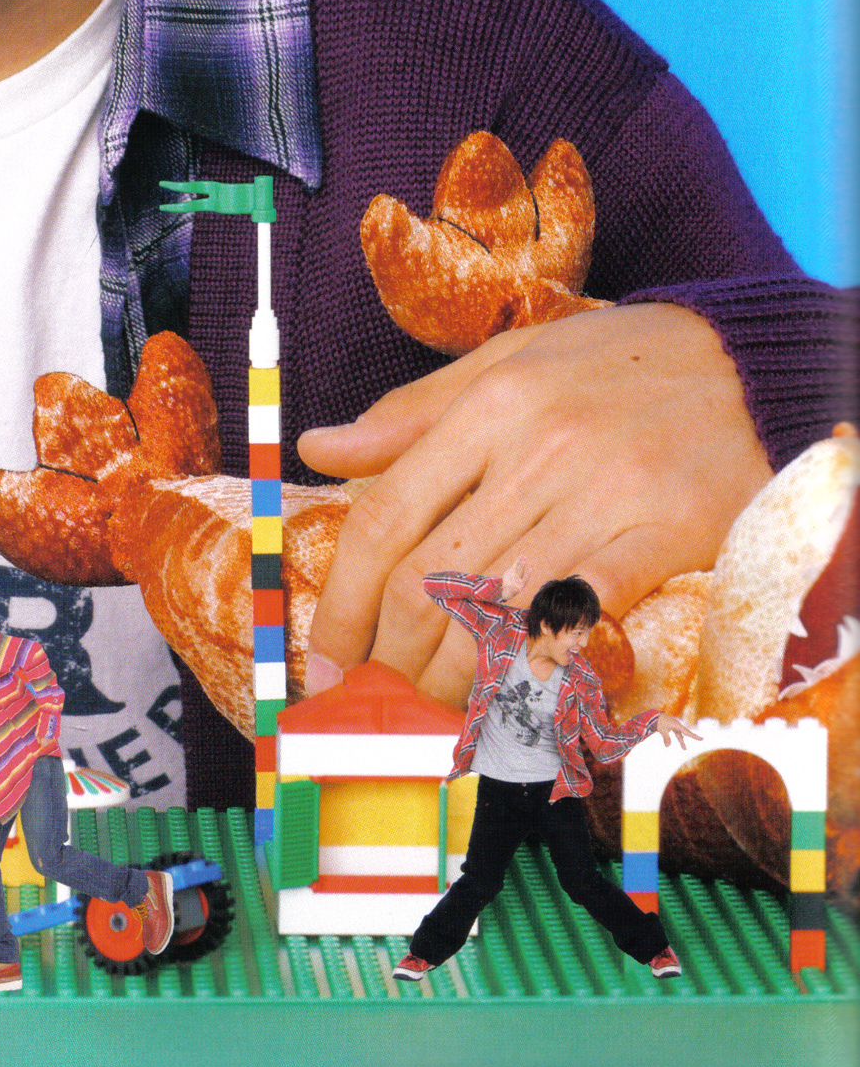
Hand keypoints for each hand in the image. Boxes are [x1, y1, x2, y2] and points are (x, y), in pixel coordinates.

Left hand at [299, 302, 768, 703]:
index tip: (326, 653)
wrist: (747, 362)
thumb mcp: (507, 362)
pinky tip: (513, 694)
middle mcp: (539, 449)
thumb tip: (319, 447)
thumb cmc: (615, 364)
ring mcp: (605, 493)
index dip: (343, 597)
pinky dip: (539, 665)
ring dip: (454, 678)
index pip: (388, 515)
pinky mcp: (667, 533)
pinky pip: (585, 614)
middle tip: (380, 692)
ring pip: (499, 611)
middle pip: (431, 577)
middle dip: (391, 654)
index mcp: (490, 405)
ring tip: (436, 704)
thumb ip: (412, 413)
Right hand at [499, 555, 529, 606]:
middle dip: (522, 566)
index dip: (528, 574)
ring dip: (521, 561)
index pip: (525, 578)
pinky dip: (518, 561)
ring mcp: (516, 573)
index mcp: (521, 584)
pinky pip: (515, 565)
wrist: (505, 590)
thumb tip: (517, 589)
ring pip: (519, 566)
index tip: (531, 569)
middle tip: (524, 561)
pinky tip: (521, 556)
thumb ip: (514, 591)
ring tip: (524, 556)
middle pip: (521, 571)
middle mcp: (519, 578)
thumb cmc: (509, 593)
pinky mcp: (512, 570)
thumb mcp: (511, 594)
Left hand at [654, 715, 698, 748]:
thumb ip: (666, 738)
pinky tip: (680, 741)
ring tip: (684, 748)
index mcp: (677, 725)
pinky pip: (676, 733)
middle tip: (699, 741)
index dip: (694, 736)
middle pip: (684, 733)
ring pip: (679, 734)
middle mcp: (677, 725)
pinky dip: (677, 738)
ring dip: (681, 741)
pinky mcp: (671, 726)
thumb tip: (668, 746)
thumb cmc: (659, 721)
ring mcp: (674, 726)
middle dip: (689, 739)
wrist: (653, 715)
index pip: (687, 732)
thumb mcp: (662, 730)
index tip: (702, 739)